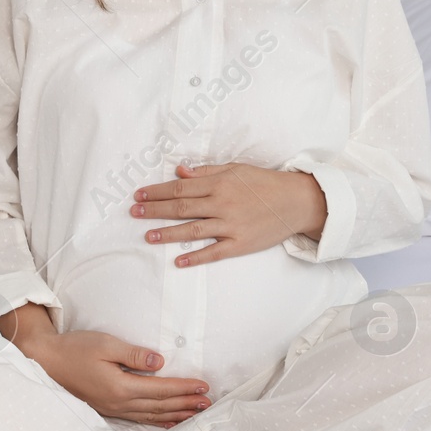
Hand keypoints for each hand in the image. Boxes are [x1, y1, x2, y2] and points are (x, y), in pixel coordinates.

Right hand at [0, 303, 211, 425]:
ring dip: (175, 414)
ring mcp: (113, 408)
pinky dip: (157, 420)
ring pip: (151, 415)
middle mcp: (119, 402)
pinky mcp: (108, 408)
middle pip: (160, 406)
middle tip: (208, 402)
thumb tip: (160, 362)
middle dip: (186, 404)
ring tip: (196, 413)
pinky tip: (167, 421)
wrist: (45, 362)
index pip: (161, 389)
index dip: (184, 388)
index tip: (204, 386)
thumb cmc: (74, 349)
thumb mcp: (105, 344)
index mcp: (120, 386)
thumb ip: (134, 354)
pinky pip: (138, 418)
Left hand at [131, 162, 326, 265]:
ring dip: (168, 234)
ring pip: (192, 230)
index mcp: (219, 183)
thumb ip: (207, 172)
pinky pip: (214, 252)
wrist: (296, 201)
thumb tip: (180, 172)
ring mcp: (231, 226)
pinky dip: (196, 258)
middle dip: (155, 210)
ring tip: (148, 236)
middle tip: (135, 212)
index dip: (157, 191)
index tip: (139, 194)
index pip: (180, 188)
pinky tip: (179, 262)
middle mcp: (222, 204)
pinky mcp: (240, 244)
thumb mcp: (236, 169)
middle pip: (181, 208)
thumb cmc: (265, 182)